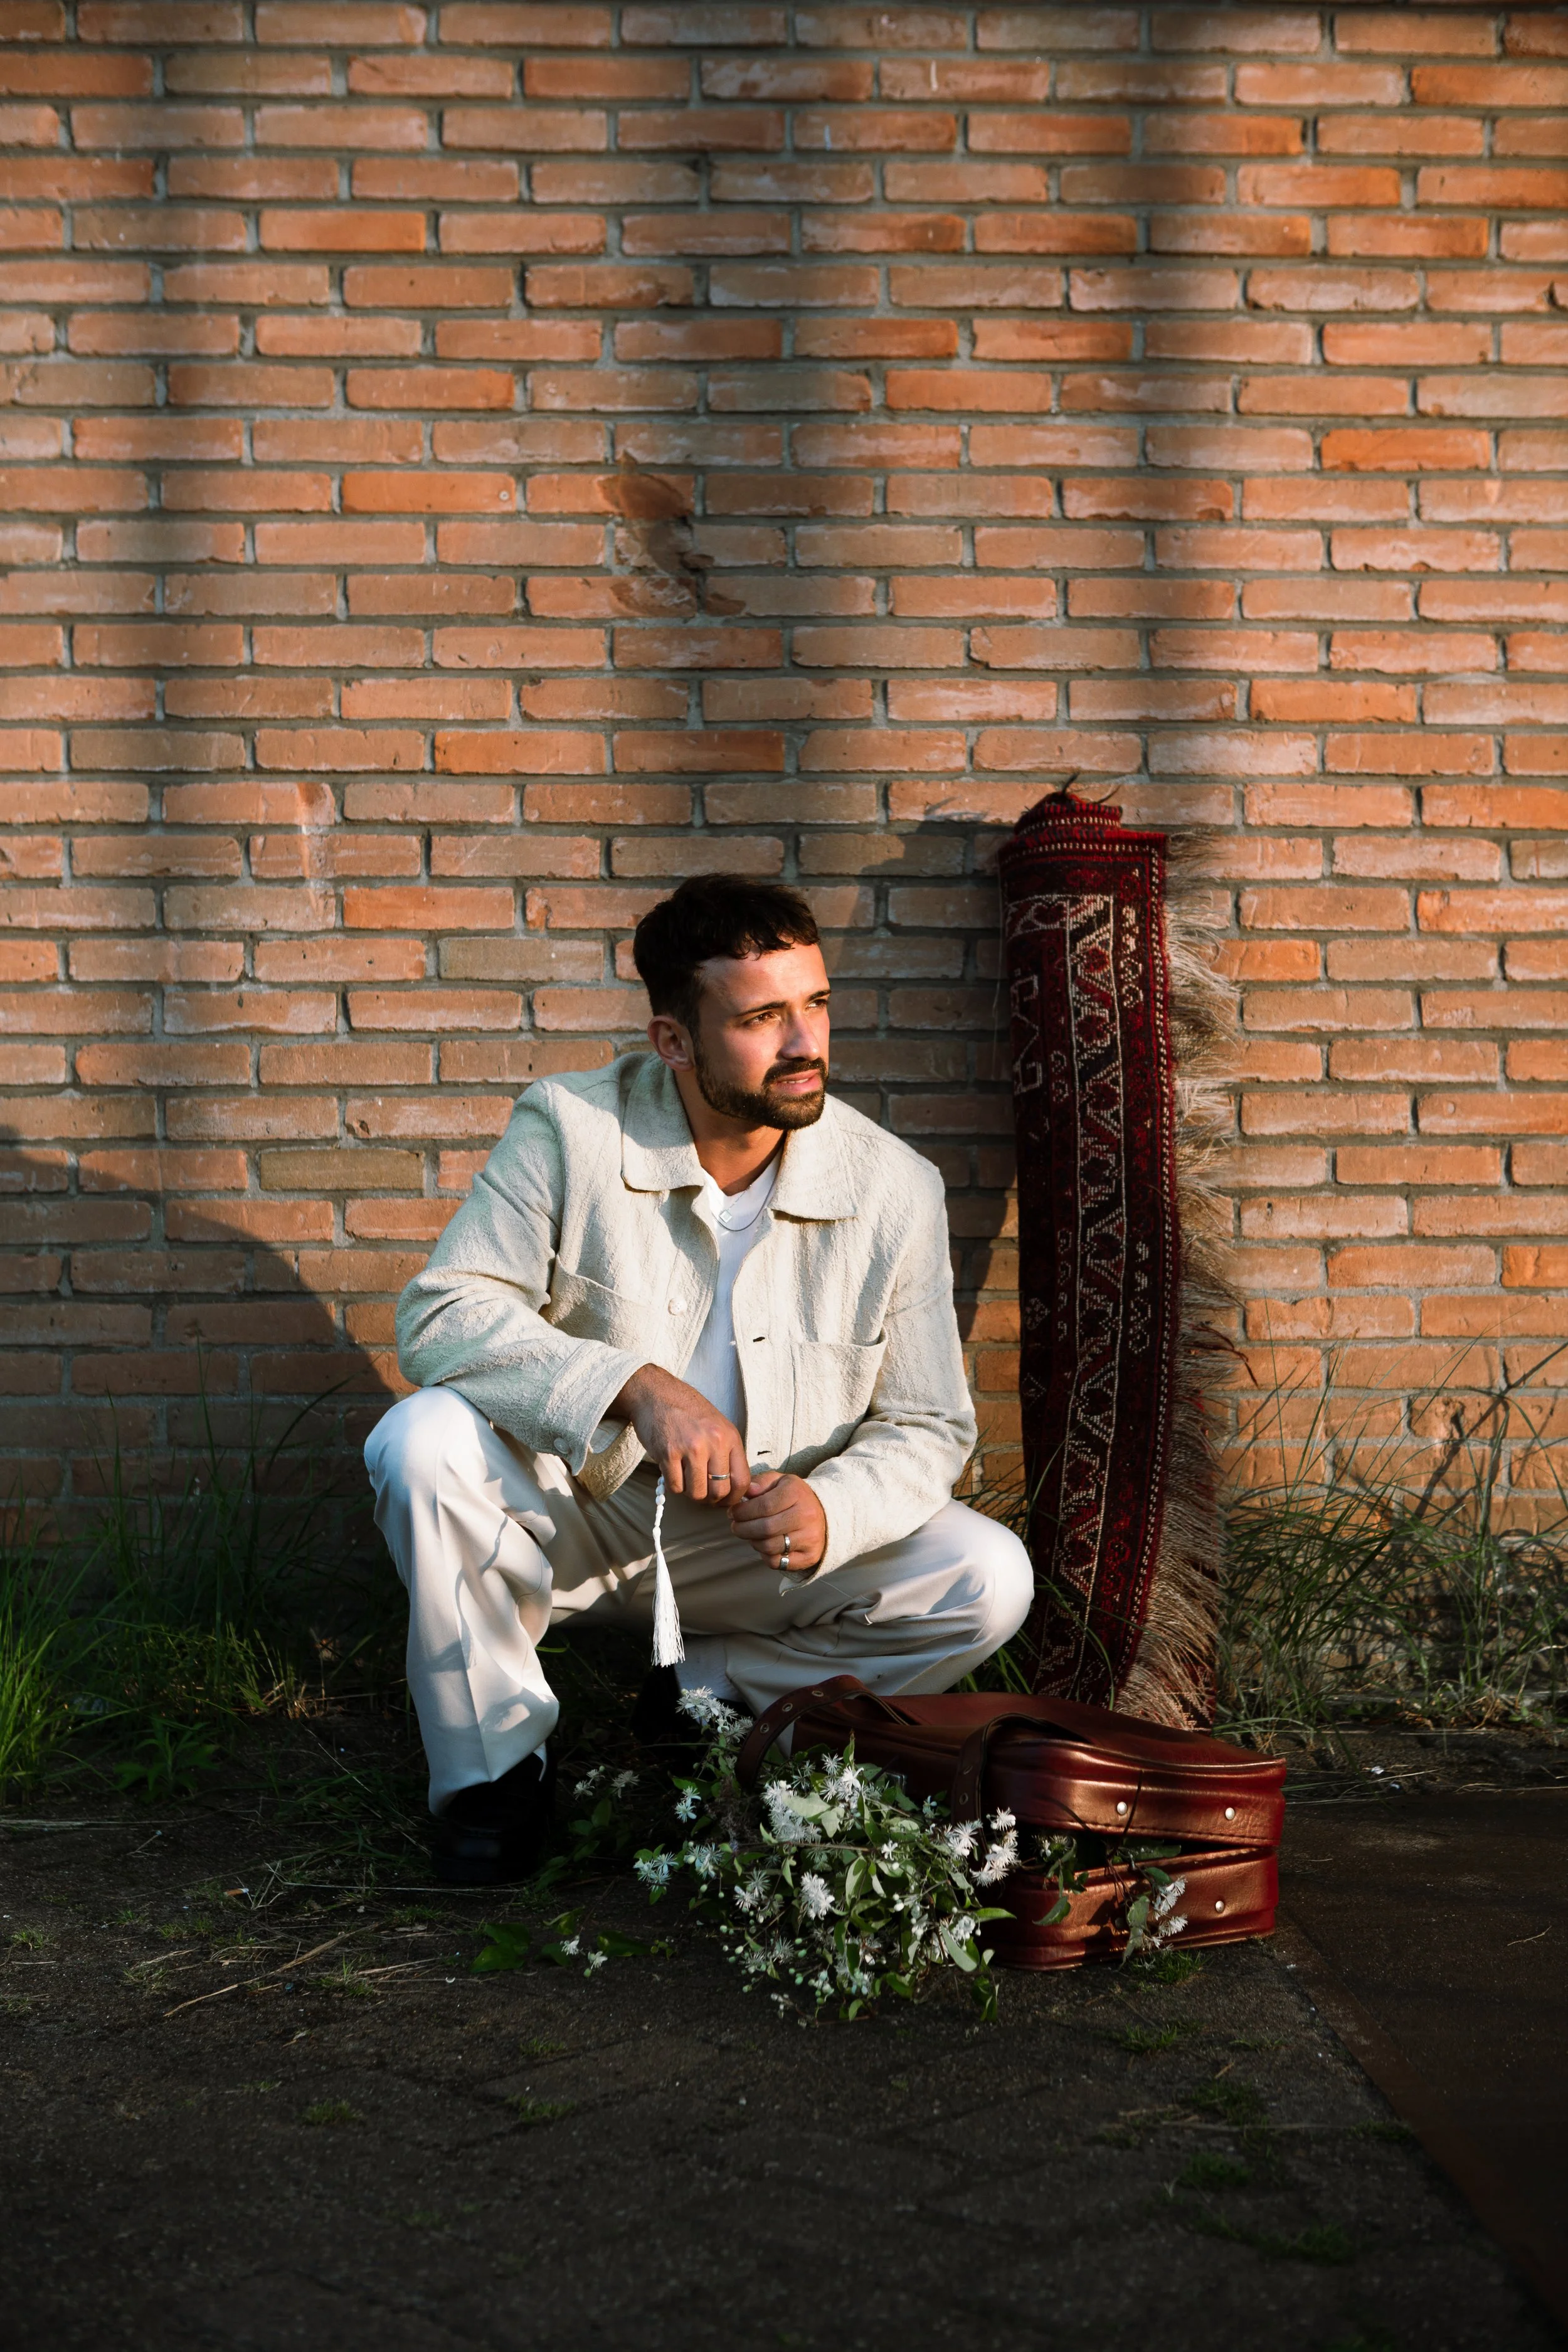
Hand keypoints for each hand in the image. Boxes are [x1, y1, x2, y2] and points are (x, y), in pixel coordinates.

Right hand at [610, 1364, 749, 1503]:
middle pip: (719, 1491)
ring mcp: (691, 1448)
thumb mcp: (718, 1427)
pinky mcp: (668, 1453)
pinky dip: (674, 1485)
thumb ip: (728, 1454)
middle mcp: (714, 1442)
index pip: (742, 1480)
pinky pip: (675, 1486)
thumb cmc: (688, 1412)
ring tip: (687, 1479)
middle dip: (711, 1499)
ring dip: (691, 1492)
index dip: (734, 1497)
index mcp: (729, 1437)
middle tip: (703, 1493)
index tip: (725, 1500)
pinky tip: (673, 1471)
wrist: (657, 1394)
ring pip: (696, 1493)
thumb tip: (735, 1488)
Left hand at [728, 1471, 827, 1575]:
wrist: (825, 1515)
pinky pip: (778, 1562)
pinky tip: (764, 1545)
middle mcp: (806, 1515)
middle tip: (735, 1527)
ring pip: (769, 1547)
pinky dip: (765, 1556)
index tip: (733, 1513)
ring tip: (750, 1535)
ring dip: (753, 1542)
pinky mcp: (810, 1556)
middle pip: (765, 1528)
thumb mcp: (779, 1482)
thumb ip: (761, 1482)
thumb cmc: (793, 1497)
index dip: (742, 1511)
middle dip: (743, 1529)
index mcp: (797, 1492)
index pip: (764, 1505)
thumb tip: (747, 1491)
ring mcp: (810, 1537)